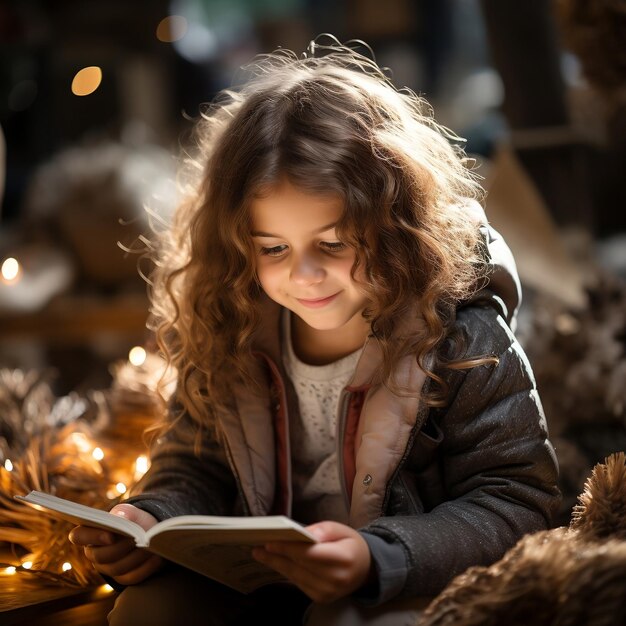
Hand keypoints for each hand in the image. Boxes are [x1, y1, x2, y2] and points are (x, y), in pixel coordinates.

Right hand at [69, 503, 163, 584]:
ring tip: (150, 546)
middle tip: (138, 539)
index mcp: (90, 533)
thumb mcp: (132, 512)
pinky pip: (131, 577)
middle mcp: (95, 553)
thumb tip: (120, 518)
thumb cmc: (136, 520)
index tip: (111, 535)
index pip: (78, 535)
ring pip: (116, 568)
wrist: (150, 532)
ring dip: (135, 556)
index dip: (92, 537)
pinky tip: (157, 557)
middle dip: (121, 547)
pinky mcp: (123, 577)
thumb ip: (125, 512)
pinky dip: (146, 567)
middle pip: (100, 556)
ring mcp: (108, 568)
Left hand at [252, 521, 372, 602]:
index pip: (310, 554)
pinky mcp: (320, 598)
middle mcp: (335, 579)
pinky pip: (298, 583)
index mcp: (343, 558)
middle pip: (299, 566)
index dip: (288, 548)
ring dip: (277, 565)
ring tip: (260, 554)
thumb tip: (304, 533)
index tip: (270, 541)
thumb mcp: (341, 529)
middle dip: (276, 556)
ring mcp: (327, 592)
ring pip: (296, 576)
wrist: (365, 569)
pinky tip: (276, 563)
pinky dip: (286, 572)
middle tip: (257, 548)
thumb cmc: (350, 544)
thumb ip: (323, 530)